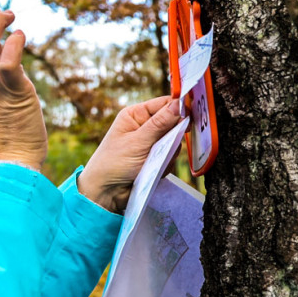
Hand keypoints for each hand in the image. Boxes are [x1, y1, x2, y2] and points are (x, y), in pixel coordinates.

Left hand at [79, 95, 184, 212]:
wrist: (106, 192)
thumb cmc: (114, 163)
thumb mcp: (138, 142)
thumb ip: (160, 124)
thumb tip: (180, 103)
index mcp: (136, 115)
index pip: (165, 103)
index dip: (180, 108)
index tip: (191, 115)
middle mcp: (144, 126)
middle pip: (174, 123)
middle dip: (173, 138)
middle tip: (164, 147)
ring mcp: (151, 143)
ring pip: (175, 142)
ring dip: (168, 154)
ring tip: (152, 162)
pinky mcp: (155, 157)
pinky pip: (171, 157)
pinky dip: (166, 164)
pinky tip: (153, 171)